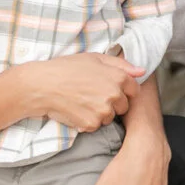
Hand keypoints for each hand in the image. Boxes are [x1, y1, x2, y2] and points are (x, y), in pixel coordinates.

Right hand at [20, 52, 141, 131]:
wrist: (42, 85)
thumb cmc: (67, 68)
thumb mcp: (95, 58)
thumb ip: (122, 65)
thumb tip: (142, 71)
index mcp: (118, 77)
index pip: (134, 91)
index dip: (123, 90)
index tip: (109, 89)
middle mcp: (114, 94)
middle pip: (123, 106)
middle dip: (112, 103)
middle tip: (92, 94)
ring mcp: (103, 111)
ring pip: (110, 117)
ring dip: (100, 113)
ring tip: (82, 101)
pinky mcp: (91, 123)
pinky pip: (96, 126)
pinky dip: (88, 121)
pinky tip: (77, 110)